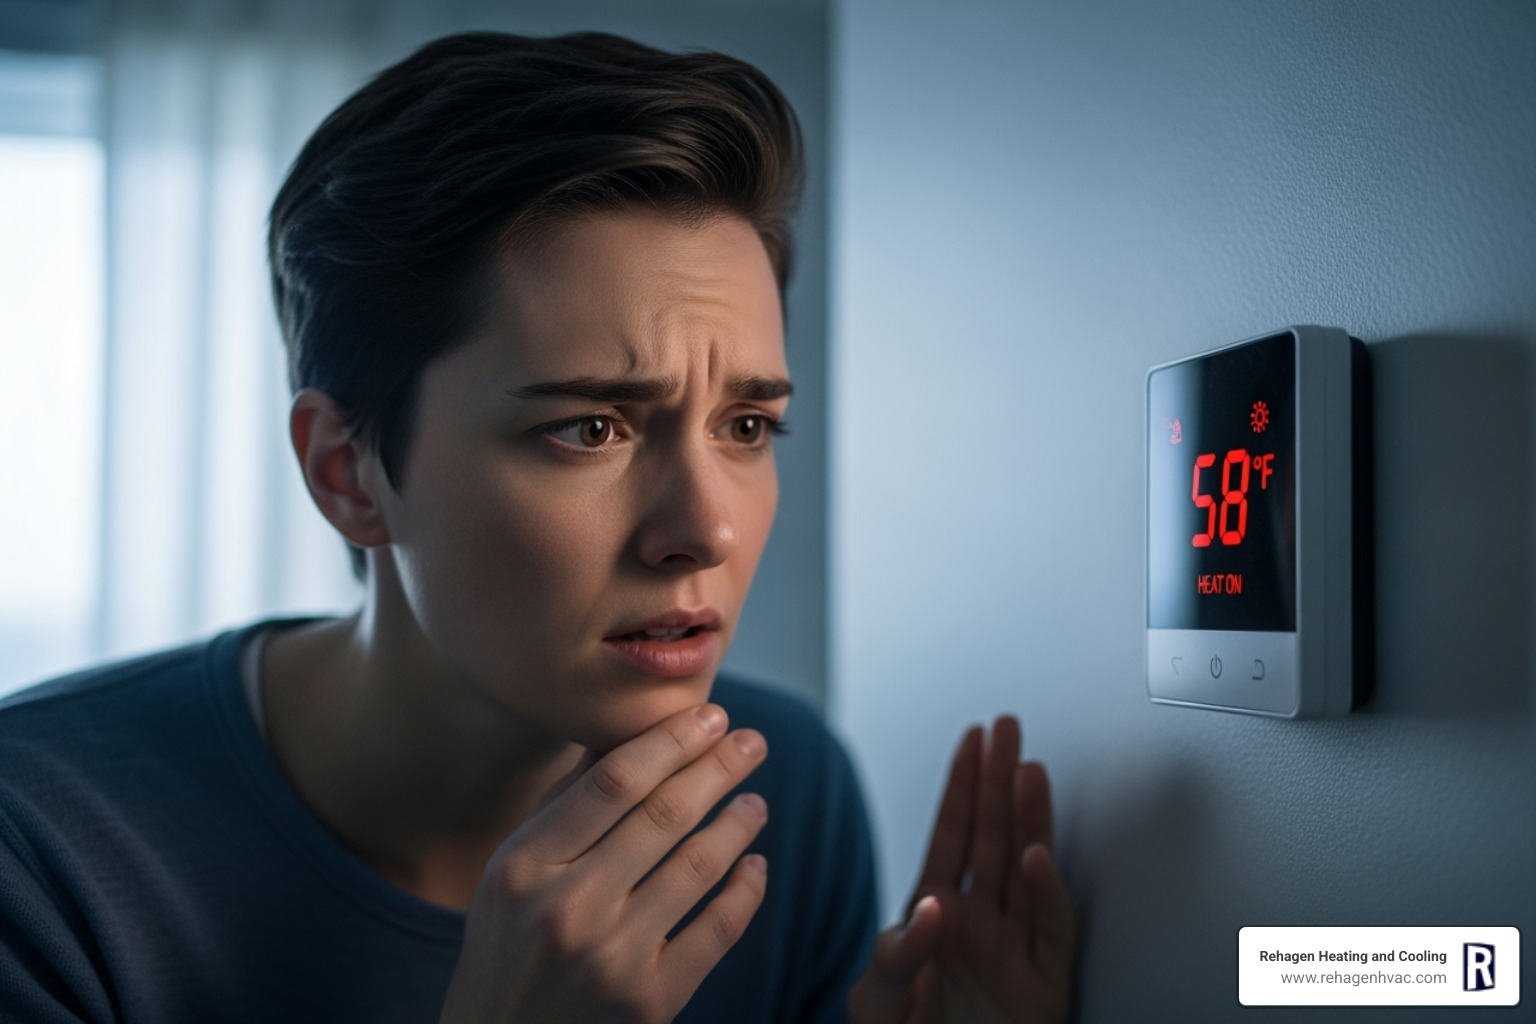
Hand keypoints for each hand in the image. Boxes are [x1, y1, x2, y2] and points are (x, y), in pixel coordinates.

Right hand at [437, 704, 768, 1023]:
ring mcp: (611, 958)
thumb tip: (629, 737)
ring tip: (754, 802)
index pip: (615, 781)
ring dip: (738, 824)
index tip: (711, 716)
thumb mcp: (513, 874)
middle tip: (752, 742)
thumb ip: (567, 809)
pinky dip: (746, 890)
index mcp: (525, 865)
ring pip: (699, 866)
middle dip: (719, 767)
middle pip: (664, 814)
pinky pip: (718, 931)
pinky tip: (754, 865)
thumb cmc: (510, 947)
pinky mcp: (649, 1002)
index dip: (671, 741)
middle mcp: (567, 908)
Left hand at [848, 716, 1074, 1023]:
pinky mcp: (1043, 984)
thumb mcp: (877, 1003)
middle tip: (1009, 729)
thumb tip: (931, 905)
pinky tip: (1035, 854)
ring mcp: (1014, 949)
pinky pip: (1051, 928)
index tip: (974, 739)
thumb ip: (894, 954)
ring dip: (1027, 818)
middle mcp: (980, 922)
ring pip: (1027, 868)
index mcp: (938, 914)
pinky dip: (1046, 891)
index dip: (963, 784)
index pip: (953, 834)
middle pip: (993, 835)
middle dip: (1000, 779)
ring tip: (1029, 769)